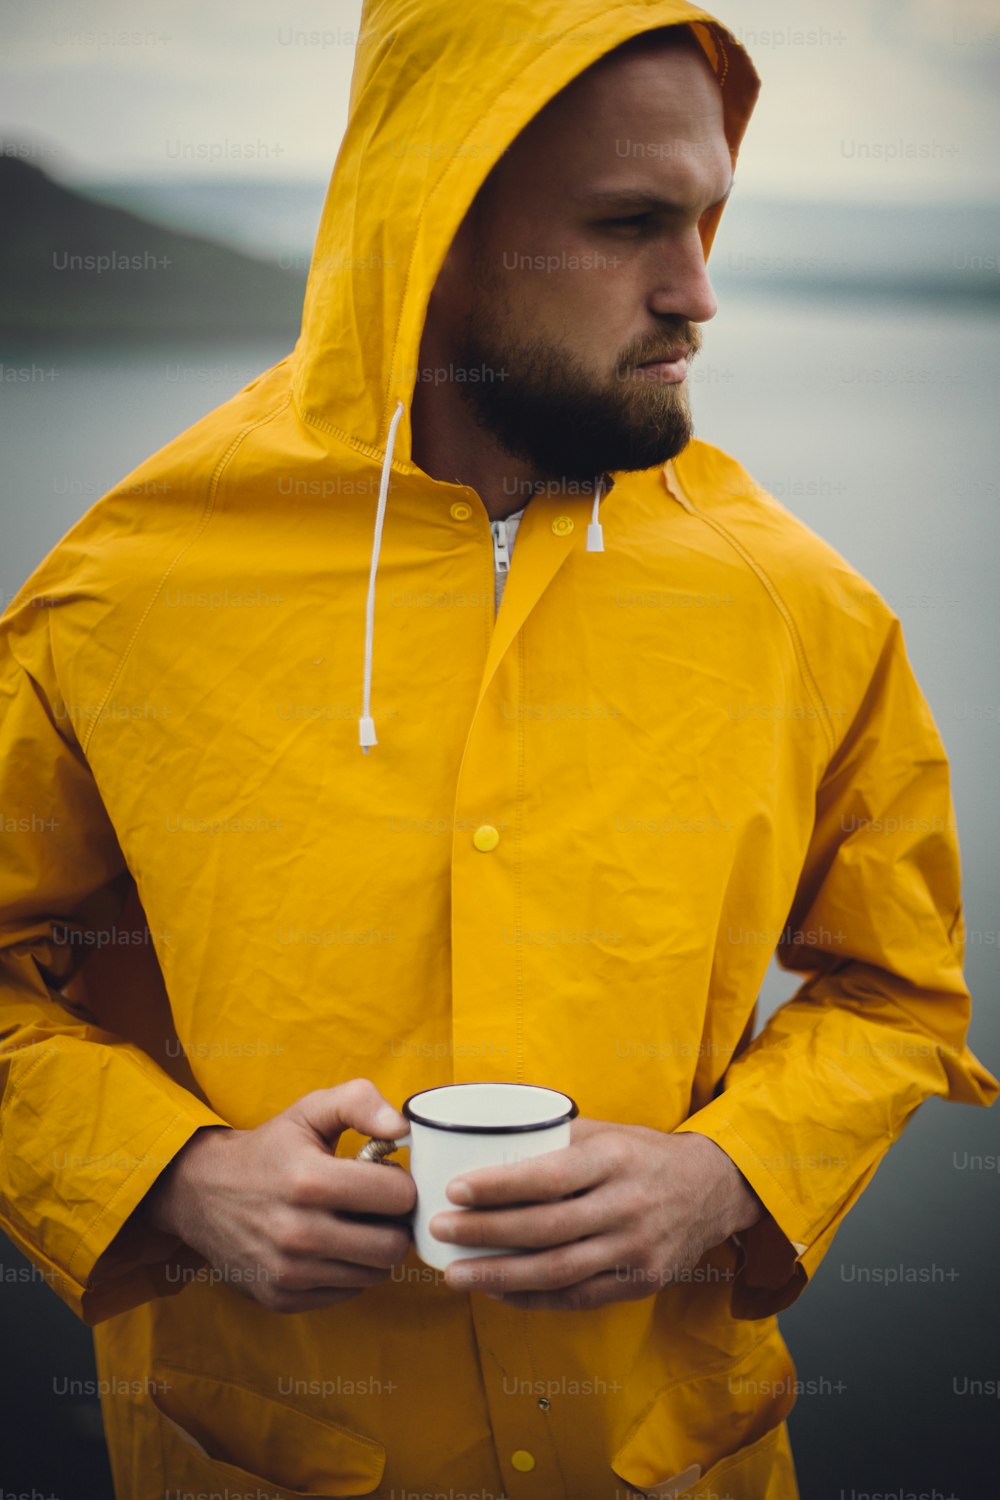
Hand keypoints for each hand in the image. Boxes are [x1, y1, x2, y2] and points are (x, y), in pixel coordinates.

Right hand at [137, 1079, 415, 1312]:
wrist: (201, 1191)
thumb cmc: (270, 1149)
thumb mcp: (309, 1110)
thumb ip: (360, 1103)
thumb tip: (401, 1130)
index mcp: (309, 1180)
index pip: (398, 1197)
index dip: (400, 1184)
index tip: (382, 1177)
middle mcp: (297, 1232)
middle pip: (391, 1246)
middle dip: (393, 1223)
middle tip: (374, 1207)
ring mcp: (287, 1272)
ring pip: (374, 1274)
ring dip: (372, 1249)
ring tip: (350, 1223)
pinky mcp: (280, 1298)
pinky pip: (347, 1293)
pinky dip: (347, 1271)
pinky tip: (329, 1245)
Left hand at [429, 1121, 763, 1310]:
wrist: (713, 1189)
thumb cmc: (642, 1154)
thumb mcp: (606, 1132)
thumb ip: (554, 1139)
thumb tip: (483, 1137)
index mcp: (614, 1159)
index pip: (550, 1177)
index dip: (500, 1187)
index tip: (455, 1189)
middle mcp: (627, 1206)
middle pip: (546, 1229)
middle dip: (486, 1233)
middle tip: (439, 1229)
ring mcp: (636, 1250)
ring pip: (558, 1272)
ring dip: (500, 1277)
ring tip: (454, 1274)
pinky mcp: (642, 1282)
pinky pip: (579, 1297)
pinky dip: (533, 1298)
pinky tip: (497, 1292)